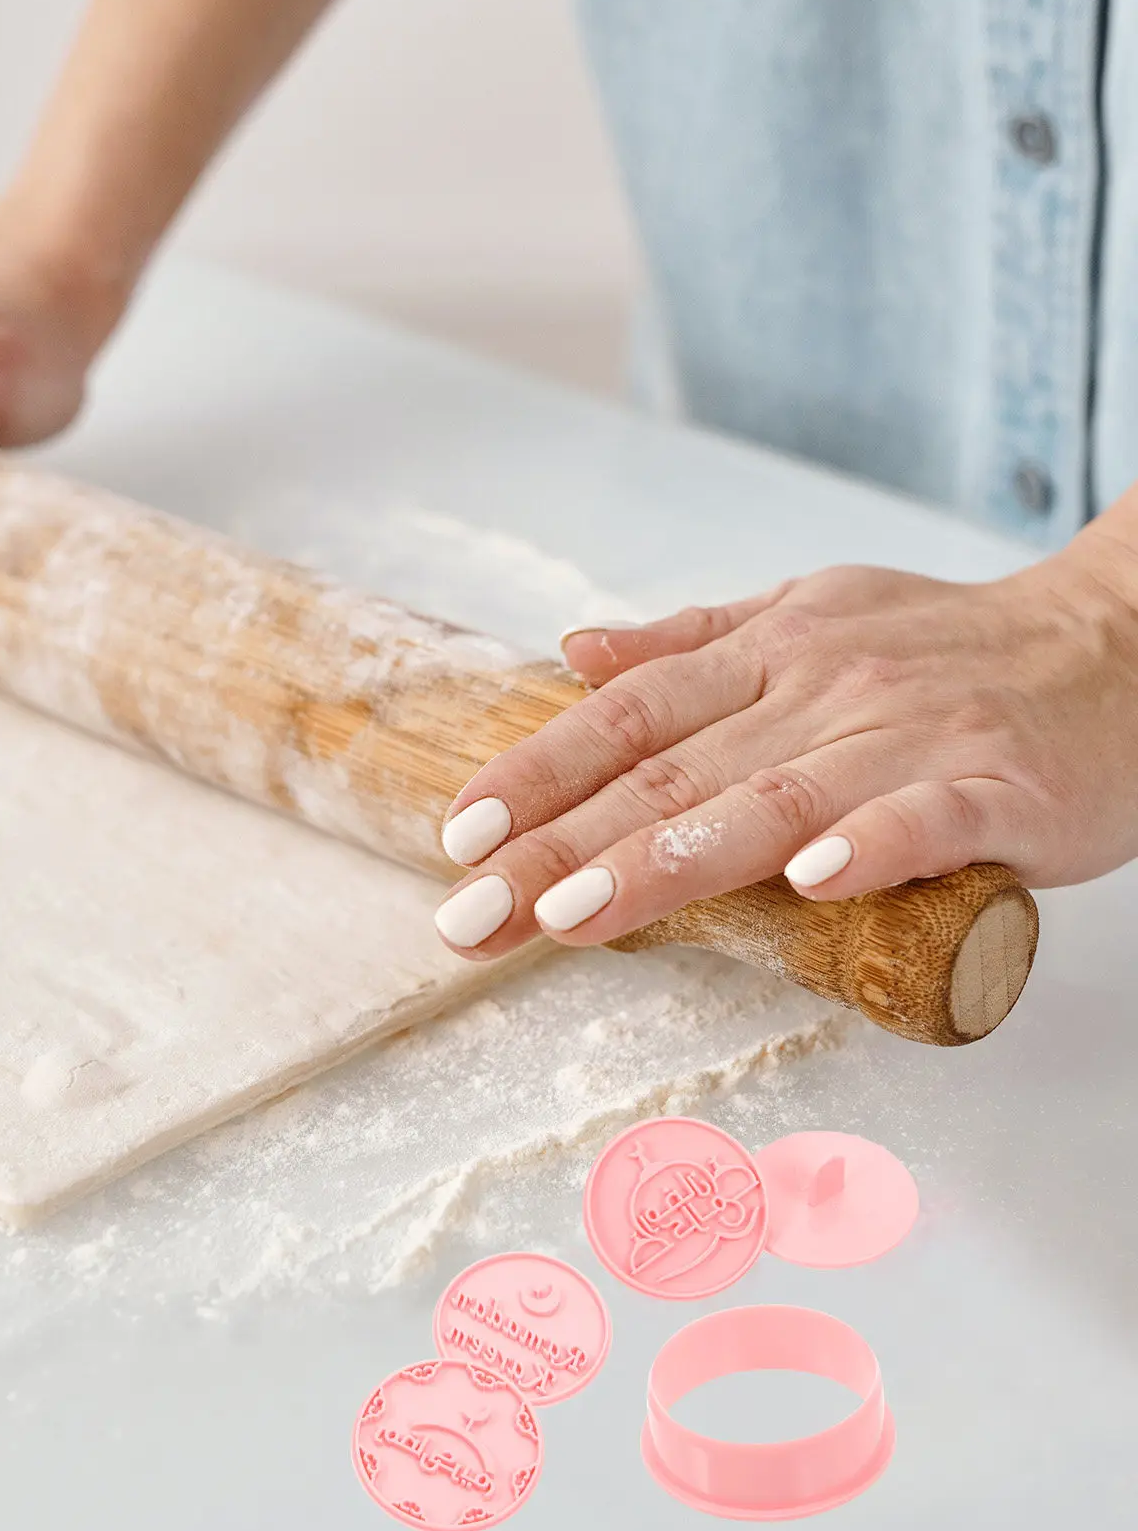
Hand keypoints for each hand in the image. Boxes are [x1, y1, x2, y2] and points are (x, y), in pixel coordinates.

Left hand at [431, 523, 1137, 957]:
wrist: (1121, 644)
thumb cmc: (943, 647)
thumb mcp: (804, 614)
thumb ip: (687, 643)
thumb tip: (573, 653)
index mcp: (767, 651)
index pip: (627, 714)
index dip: (538, 770)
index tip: (459, 833)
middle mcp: (821, 686)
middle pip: (671, 773)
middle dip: (561, 847)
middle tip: (472, 916)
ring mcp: (909, 734)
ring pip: (774, 798)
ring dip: (669, 860)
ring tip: (577, 915)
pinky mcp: (998, 786)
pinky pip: (925, 815)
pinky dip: (868, 844)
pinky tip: (810, 882)